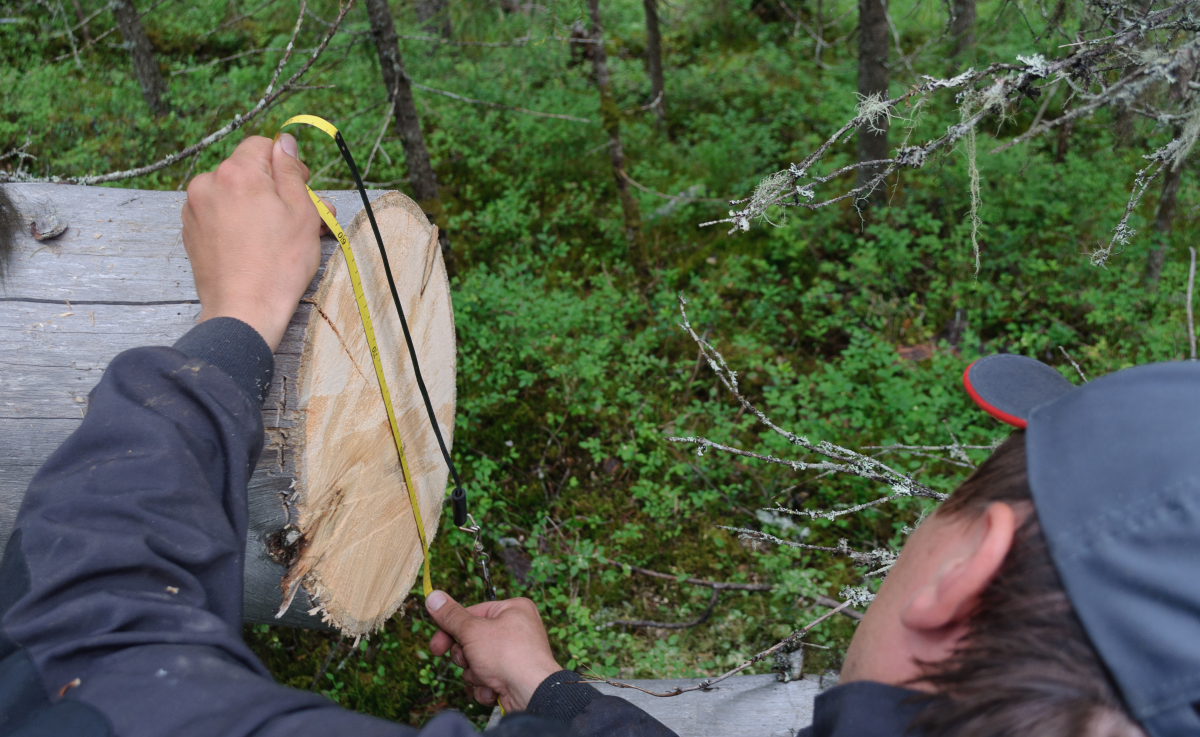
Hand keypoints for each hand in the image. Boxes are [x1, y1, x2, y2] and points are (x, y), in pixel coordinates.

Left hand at [181, 134, 332, 350]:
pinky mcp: (190, 231)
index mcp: (237, 172)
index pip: (262, 145)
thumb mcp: (302, 212)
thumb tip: (284, 143)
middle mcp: (208, 183)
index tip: (301, 185)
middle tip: (298, 215)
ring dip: (254, 204)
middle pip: (246, 170)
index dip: (286, 162)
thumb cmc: (279, 264)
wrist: (244, 310)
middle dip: (272, 187)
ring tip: (276, 235)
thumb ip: (290, 171)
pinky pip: (218, 213)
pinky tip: (253, 245)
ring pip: (232, 193)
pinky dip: (236, 221)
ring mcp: (194, 208)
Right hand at [426, 591, 561, 711]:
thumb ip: (450, 616)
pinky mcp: (513, 676)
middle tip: (463, 661)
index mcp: (512, 609)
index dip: (450, 630)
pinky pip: (488, 678)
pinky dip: (486, 686)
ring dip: (474, 673)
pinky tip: (494, 689)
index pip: (472, 613)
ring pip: (477, 662)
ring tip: (485, 676)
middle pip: (473, 639)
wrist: (531, 693)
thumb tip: (434, 596)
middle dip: (465, 656)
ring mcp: (516, 655)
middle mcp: (517, 629)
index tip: (436, 645)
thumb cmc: (508, 656)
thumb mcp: (472, 630)